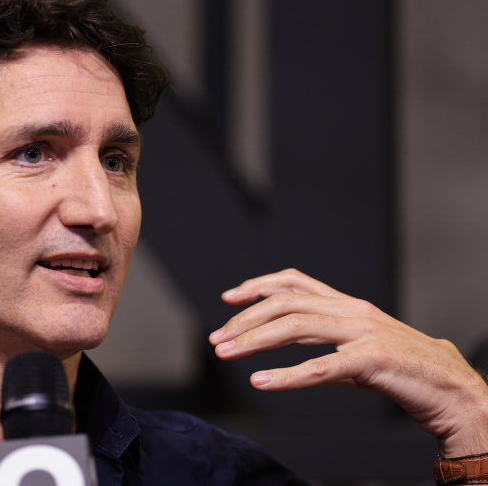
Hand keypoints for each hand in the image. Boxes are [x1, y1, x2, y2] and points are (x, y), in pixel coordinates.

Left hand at [208, 268, 487, 457]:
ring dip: (255, 340)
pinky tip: (262, 382)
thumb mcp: (355, 347)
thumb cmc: (403, 369)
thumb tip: (279, 342)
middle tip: (218, 338)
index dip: (259, 285)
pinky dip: (287, 375)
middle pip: (287, 302)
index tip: (229, 298)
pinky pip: (322, 367)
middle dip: (246, 318)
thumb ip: (321, 340)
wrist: (453, 389)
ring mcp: (364, 331)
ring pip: (297, 326)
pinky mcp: (374, 359)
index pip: (295, 281)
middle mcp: (352, 310)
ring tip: (228, 353)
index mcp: (347, 303)